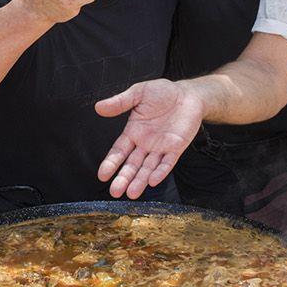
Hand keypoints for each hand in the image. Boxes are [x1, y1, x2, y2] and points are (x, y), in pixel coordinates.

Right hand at [94, 79, 203, 197]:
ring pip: (147, 168)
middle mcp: (145, 144)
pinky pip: (167, 163)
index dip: (111, 163)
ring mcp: (160, 148)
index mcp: (133, 132)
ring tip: (132, 193)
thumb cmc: (163, 93)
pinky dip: (160, 172)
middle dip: (123, 178)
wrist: (188, 94)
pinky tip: (152, 181)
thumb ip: (120, 102)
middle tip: (114, 192)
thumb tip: (99, 107)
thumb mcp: (138, 93)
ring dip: (140, 181)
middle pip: (131, 165)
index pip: (118, 152)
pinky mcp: (176, 148)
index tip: (102, 175)